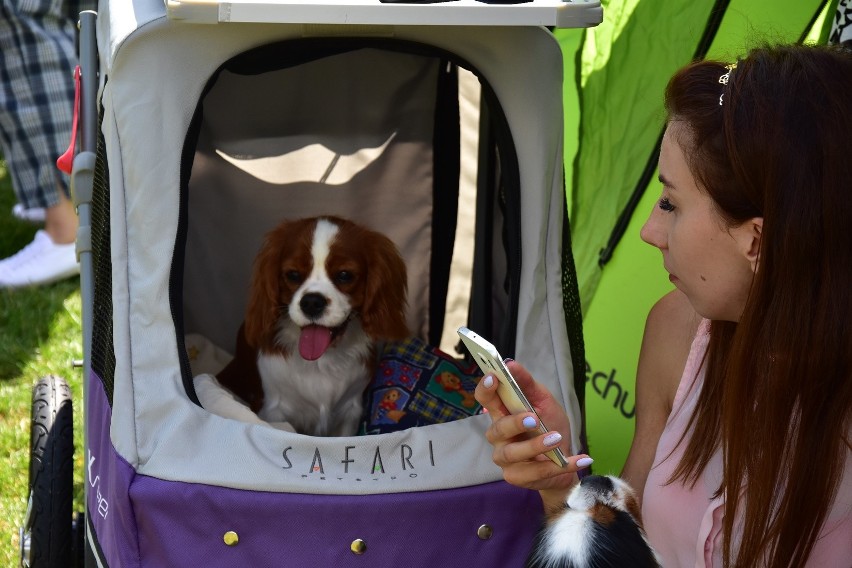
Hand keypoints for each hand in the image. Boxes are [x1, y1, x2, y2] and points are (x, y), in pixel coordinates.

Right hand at [474, 360, 592, 510]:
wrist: (564, 462)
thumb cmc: (550, 427)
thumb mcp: (544, 401)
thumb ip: (528, 384)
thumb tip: (510, 364)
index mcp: (502, 413)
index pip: (485, 399)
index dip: (486, 389)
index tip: (494, 378)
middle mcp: (499, 436)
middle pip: (497, 429)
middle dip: (514, 423)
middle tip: (533, 418)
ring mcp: (505, 458)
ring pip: (513, 453)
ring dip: (536, 446)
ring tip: (556, 439)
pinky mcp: (516, 477)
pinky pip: (535, 472)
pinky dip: (559, 466)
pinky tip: (579, 459)